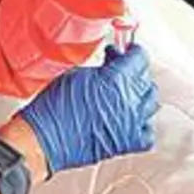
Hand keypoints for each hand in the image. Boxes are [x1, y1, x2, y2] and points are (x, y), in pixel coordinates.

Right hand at [18, 45, 159, 173]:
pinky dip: (143, 124)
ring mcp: (130, 124)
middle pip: (145, 79)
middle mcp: (128, 103)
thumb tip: (111, 64)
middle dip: (134, 70)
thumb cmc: (53, 109)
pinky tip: (131, 118)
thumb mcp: (78, 74)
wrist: (43, 140)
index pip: (139, 59)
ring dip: (139, 94)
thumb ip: (102, 67)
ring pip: (150, 103)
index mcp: (117, 81)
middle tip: (120, 68)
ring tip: (125, 91)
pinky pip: (147, 133)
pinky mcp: (125, 143)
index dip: (132, 51)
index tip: (127, 50)